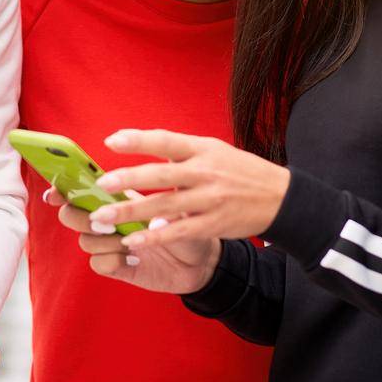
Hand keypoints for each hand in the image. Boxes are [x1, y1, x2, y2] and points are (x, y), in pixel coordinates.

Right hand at [46, 188, 221, 293]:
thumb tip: (126, 198)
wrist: (203, 258)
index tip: (54, 192)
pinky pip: (99, 263)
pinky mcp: (118, 267)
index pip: (82, 190)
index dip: (63, 190)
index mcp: (118, 197)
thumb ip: (153, 195)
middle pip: (72, 215)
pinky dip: (112, 260)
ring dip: (102, 239)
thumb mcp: (175, 202)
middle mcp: (110, 220)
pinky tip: (134, 257)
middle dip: (78, 216)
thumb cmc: (189, 222)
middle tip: (100, 218)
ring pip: (85, 241)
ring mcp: (111, 245)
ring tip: (126, 238)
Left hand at [84, 129, 290, 249]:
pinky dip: (154, 237)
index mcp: (203, 149)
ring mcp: (209, 200)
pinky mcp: (212, 224)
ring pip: (163, 206)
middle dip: (127, 181)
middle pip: (160, 175)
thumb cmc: (242, 171)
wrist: (281, 198)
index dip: (138, 140)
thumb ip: (183, 151)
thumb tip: (146, 146)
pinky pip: (178, 231)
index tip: (111, 141)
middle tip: (101, 185)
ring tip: (103, 218)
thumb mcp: (216, 150)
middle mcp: (204, 172)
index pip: (166, 141)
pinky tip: (133, 241)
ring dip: (131, 212)